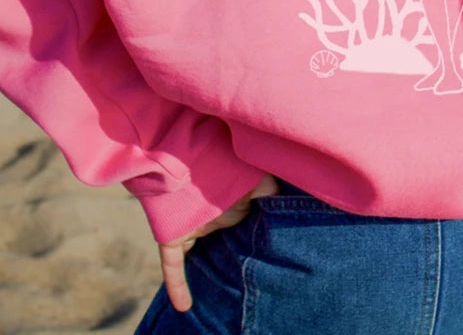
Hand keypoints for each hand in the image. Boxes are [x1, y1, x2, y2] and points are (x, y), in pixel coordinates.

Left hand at [158, 174, 279, 311]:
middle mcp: (212, 216)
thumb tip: (289, 214)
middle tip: (248, 279)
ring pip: (199, 255)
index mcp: (233, 205)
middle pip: (222, 243)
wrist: (185, 156)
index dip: (254, 238)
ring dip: (207, 272)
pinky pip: (173, 264)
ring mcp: (190, 225)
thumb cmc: (227, 166)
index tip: (269, 256)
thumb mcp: (261, 180)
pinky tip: (184, 307)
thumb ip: (274, 196)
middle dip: (231, 258)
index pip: (245, 225)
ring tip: (221, 296)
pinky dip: (177, 285)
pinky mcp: (172, 235)